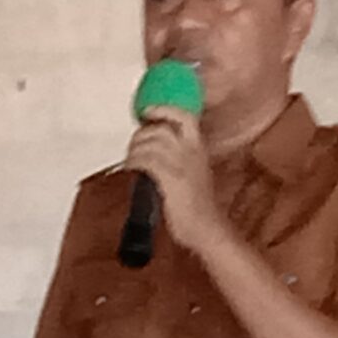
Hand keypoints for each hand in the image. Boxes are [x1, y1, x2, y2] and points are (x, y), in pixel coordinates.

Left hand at [125, 108, 232, 253]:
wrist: (207, 228)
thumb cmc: (199, 206)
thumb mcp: (196, 172)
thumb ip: (181, 156)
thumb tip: (155, 147)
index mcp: (198, 148)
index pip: (183, 116)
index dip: (163, 109)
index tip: (147, 110)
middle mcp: (190, 151)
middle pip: (158, 129)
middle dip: (140, 136)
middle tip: (134, 148)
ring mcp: (181, 164)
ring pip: (149, 144)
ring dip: (135, 151)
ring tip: (131, 162)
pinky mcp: (170, 177)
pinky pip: (146, 161)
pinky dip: (134, 163)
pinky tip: (132, 171)